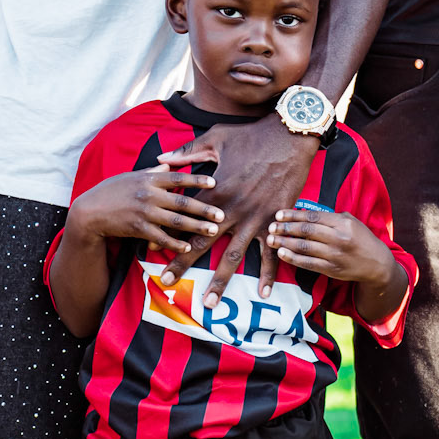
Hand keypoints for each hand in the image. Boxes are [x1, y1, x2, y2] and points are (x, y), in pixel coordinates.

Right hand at [69, 168, 221, 250]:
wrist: (89, 212)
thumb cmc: (111, 191)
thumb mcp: (131, 176)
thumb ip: (153, 172)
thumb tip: (169, 165)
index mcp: (148, 179)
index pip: (178, 177)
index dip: (197, 180)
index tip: (215, 183)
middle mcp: (148, 195)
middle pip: (182, 202)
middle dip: (204, 209)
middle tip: (222, 214)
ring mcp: (144, 213)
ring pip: (175, 221)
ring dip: (196, 227)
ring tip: (212, 231)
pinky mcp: (138, 229)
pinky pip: (161, 238)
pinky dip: (175, 243)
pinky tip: (187, 247)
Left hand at [157, 114, 315, 300]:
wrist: (289, 136)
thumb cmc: (252, 135)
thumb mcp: (215, 138)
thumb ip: (186, 151)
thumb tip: (161, 158)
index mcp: (214, 191)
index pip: (183, 219)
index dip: (166, 235)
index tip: (150, 251)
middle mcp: (231, 210)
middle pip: (201, 244)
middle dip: (182, 265)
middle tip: (167, 284)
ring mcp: (254, 219)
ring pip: (233, 257)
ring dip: (220, 281)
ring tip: (210, 303)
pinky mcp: (275, 221)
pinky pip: (270, 253)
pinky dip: (267, 274)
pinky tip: (263, 293)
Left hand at [268, 207, 392, 286]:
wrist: (376, 264)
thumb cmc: (360, 238)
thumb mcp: (350, 221)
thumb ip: (330, 217)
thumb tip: (304, 212)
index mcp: (343, 223)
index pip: (313, 216)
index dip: (294, 215)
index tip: (279, 214)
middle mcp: (339, 238)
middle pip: (306, 231)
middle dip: (285, 228)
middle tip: (270, 226)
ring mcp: (335, 255)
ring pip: (304, 247)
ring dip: (284, 243)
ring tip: (270, 240)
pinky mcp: (331, 270)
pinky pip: (308, 263)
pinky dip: (293, 258)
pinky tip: (281, 254)